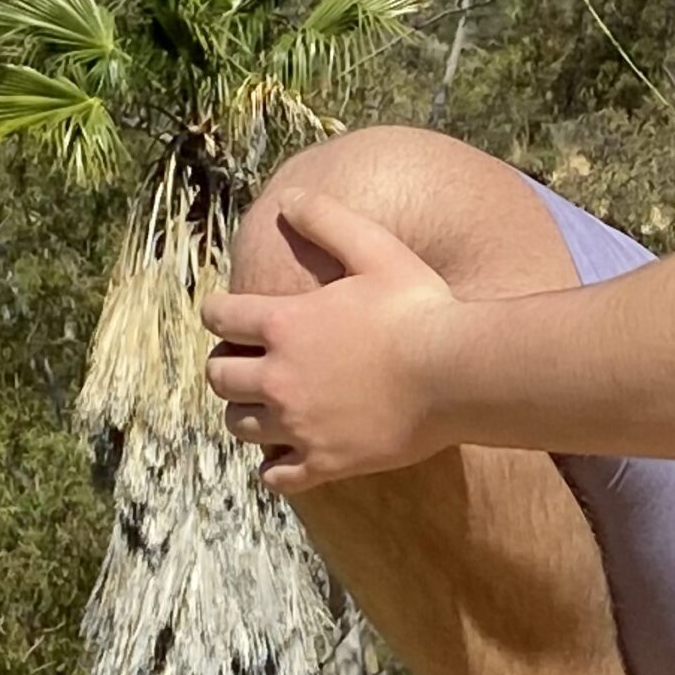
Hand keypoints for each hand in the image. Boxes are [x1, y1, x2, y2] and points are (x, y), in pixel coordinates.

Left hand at [198, 191, 460, 494]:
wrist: (455, 374)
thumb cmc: (418, 307)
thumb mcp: (374, 248)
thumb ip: (327, 220)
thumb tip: (289, 197)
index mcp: (283, 324)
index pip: (219, 317)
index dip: (219, 311)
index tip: (228, 313)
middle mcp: (279, 378)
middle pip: (218, 376)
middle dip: (225, 364)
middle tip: (244, 360)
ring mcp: (299, 425)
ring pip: (238, 426)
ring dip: (244, 412)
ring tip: (264, 404)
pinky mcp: (324, 462)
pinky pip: (276, 477)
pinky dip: (273, 467)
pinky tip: (284, 455)